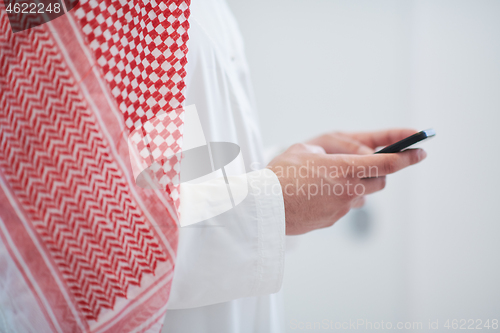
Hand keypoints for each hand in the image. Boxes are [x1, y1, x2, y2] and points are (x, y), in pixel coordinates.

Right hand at [267, 129, 425, 234]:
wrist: (265, 207)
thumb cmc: (280, 174)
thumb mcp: (304, 149)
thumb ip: (327, 151)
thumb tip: (339, 160)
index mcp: (344, 168)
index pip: (386, 163)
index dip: (408, 157)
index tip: (421, 151)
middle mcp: (348, 189)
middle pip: (380, 182)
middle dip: (378, 172)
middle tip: (365, 165)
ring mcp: (342, 208)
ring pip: (363, 196)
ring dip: (357, 186)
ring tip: (332, 180)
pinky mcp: (333, 220)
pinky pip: (345, 206)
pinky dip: (340, 198)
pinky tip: (319, 194)